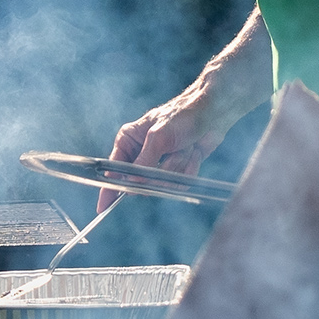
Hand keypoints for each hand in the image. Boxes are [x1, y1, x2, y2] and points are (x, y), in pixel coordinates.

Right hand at [100, 93, 226, 211]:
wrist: (214, 112)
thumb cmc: (184, 114)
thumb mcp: (159, 136)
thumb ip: (144, 162)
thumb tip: (132, 184)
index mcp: (130, 140)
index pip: (113, 168)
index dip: (109, 188)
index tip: (103, 206)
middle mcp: (142, 152)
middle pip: (142, 181)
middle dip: (160, 172)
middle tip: (172, 153)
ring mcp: (160, 162)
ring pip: (164, 182)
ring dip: (179, 165)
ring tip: (186, 146)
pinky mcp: (178, 168)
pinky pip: (180, 181)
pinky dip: (190, 168)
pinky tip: (194, 152)